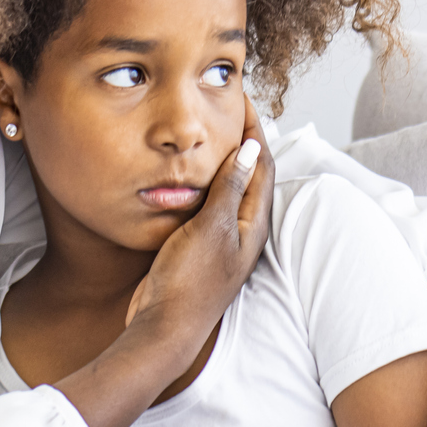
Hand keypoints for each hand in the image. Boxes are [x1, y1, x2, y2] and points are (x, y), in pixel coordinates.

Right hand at [125, 97, 274, 341]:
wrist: (164, 329)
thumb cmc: (190, 283)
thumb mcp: (211, 229)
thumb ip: (229, 188)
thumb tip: (251, 148)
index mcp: (254, 224)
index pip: (262, 163)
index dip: (254, 128)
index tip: (241, 97)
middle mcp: (244, 230)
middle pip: (249, 173)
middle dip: (242, 138)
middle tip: (226, 106)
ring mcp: (223, 240)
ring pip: (228, 188)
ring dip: (222, 159)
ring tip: (208, 130)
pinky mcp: (201, 247)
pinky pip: (208, 204)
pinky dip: (202, 181)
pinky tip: (186, 173)